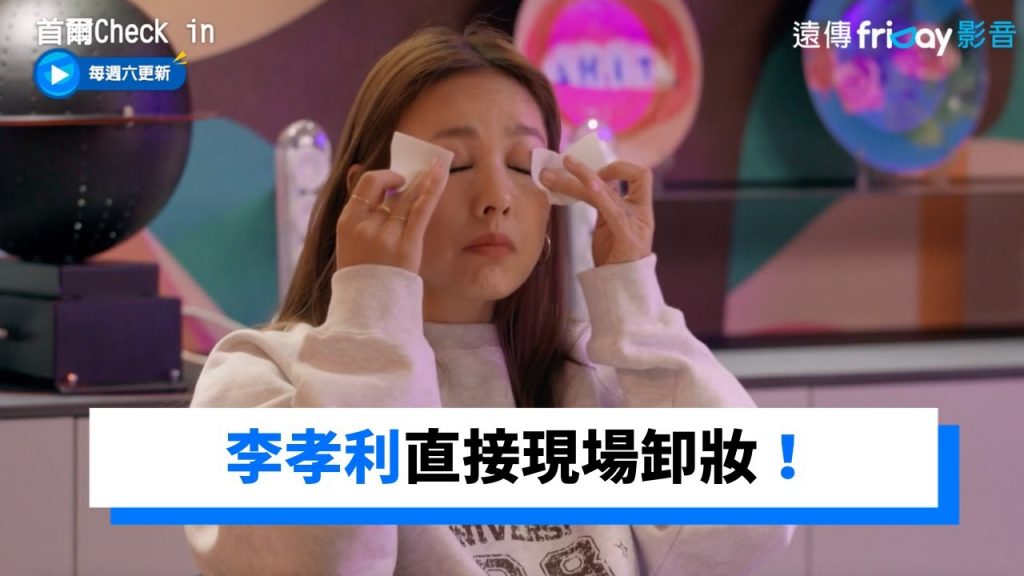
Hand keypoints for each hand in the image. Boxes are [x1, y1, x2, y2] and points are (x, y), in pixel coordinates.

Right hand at [335, 158, 448, 273]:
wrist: (370, 309)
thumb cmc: (364, 275)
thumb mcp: (350, 242)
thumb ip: (360, 214)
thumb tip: (363, 176)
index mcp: (347, 222)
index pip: (365, 184)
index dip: (384, 177)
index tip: (397, 180)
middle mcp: (364, 225)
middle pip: (389, 189)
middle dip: (406, 179)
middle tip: (421, 173)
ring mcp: (385, 235)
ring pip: (408, 197)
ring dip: (424, 179)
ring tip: (438, 165)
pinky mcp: (406, 245)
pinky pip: (421, 209)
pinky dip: (432, 188)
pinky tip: (440, 173)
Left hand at [540, 156, 653, 266]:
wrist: (623, 289)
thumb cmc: (615, 258)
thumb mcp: (610, 226)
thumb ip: (604, 205)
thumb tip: (583, 183)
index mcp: (640, 208)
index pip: (640, 175)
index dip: (618, 168)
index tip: (594, 172)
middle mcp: (641, 213)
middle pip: (612, 182)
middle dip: (585, 170)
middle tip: (564, 160)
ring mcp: (636, 225)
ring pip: (606, 193)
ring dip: (578, 181)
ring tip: (551, 176)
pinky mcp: (627, 237)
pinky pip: (612, 211)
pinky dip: (600, 195)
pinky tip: (587, 186)